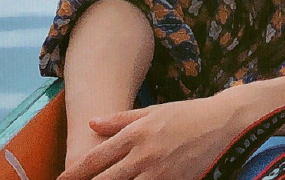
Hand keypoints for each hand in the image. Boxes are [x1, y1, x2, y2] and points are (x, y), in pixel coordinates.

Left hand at [59, 94, 255, 179]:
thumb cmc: (187, 114)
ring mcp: (158, 172)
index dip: (75, 173)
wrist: (224, 123)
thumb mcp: (152, 111)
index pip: (96, 159)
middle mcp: (142, 155)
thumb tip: (91, 123)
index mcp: (134, 134)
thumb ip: (120, 120)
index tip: (61, 179)